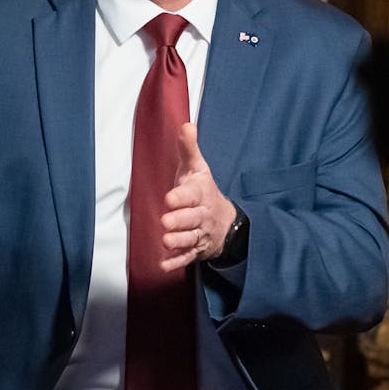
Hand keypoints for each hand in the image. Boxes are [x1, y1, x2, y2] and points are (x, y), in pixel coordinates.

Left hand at [160, 123, 236, 271]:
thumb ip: (189, 149)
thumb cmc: (204, 192)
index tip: (170, 198)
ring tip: (165, 241)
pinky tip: (163, 265)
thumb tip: (186, 124)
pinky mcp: (196, 249)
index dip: (182, 197)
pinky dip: (176, 262)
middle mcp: (201, 215)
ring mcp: (199, 233)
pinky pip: (187, 257)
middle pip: (192, 219)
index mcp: (200, 194)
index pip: (192, 195)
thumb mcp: (198, 169)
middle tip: (166, 222)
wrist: (224, 221)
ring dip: (178, 241)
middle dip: (180, 221)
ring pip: (190, 238)